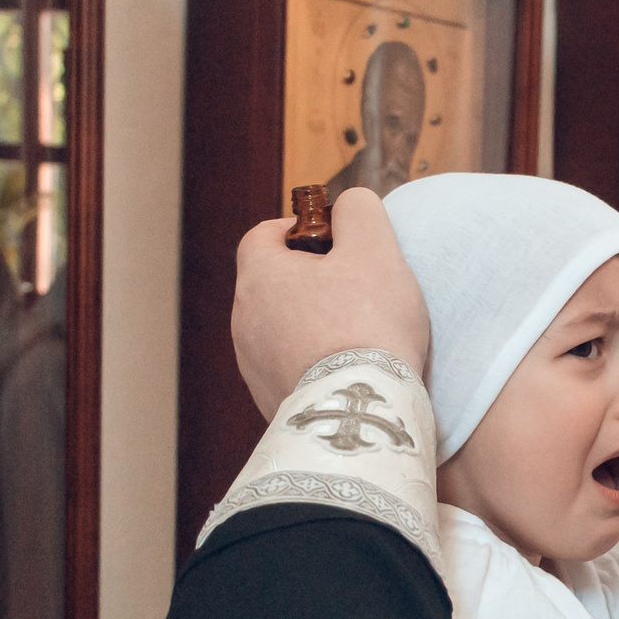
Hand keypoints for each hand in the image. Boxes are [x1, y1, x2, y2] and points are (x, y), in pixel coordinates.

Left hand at [231, 186, 428, 418]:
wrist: (358, 413)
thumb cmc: (367, 325)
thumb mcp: (375, 249)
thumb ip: (360, 211)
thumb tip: (349, 205)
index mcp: (259, 277)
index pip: (262, 235)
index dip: (298, 229)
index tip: (333, 240)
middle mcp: (244, 321)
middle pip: (273, 283)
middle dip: (311, 279)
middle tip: (356, 287)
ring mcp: (253, 366)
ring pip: (280, 328)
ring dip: (312, 323)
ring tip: (357, 334)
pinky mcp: (269, 401)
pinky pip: (290, 367)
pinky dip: (313, 361)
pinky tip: (350, 369)